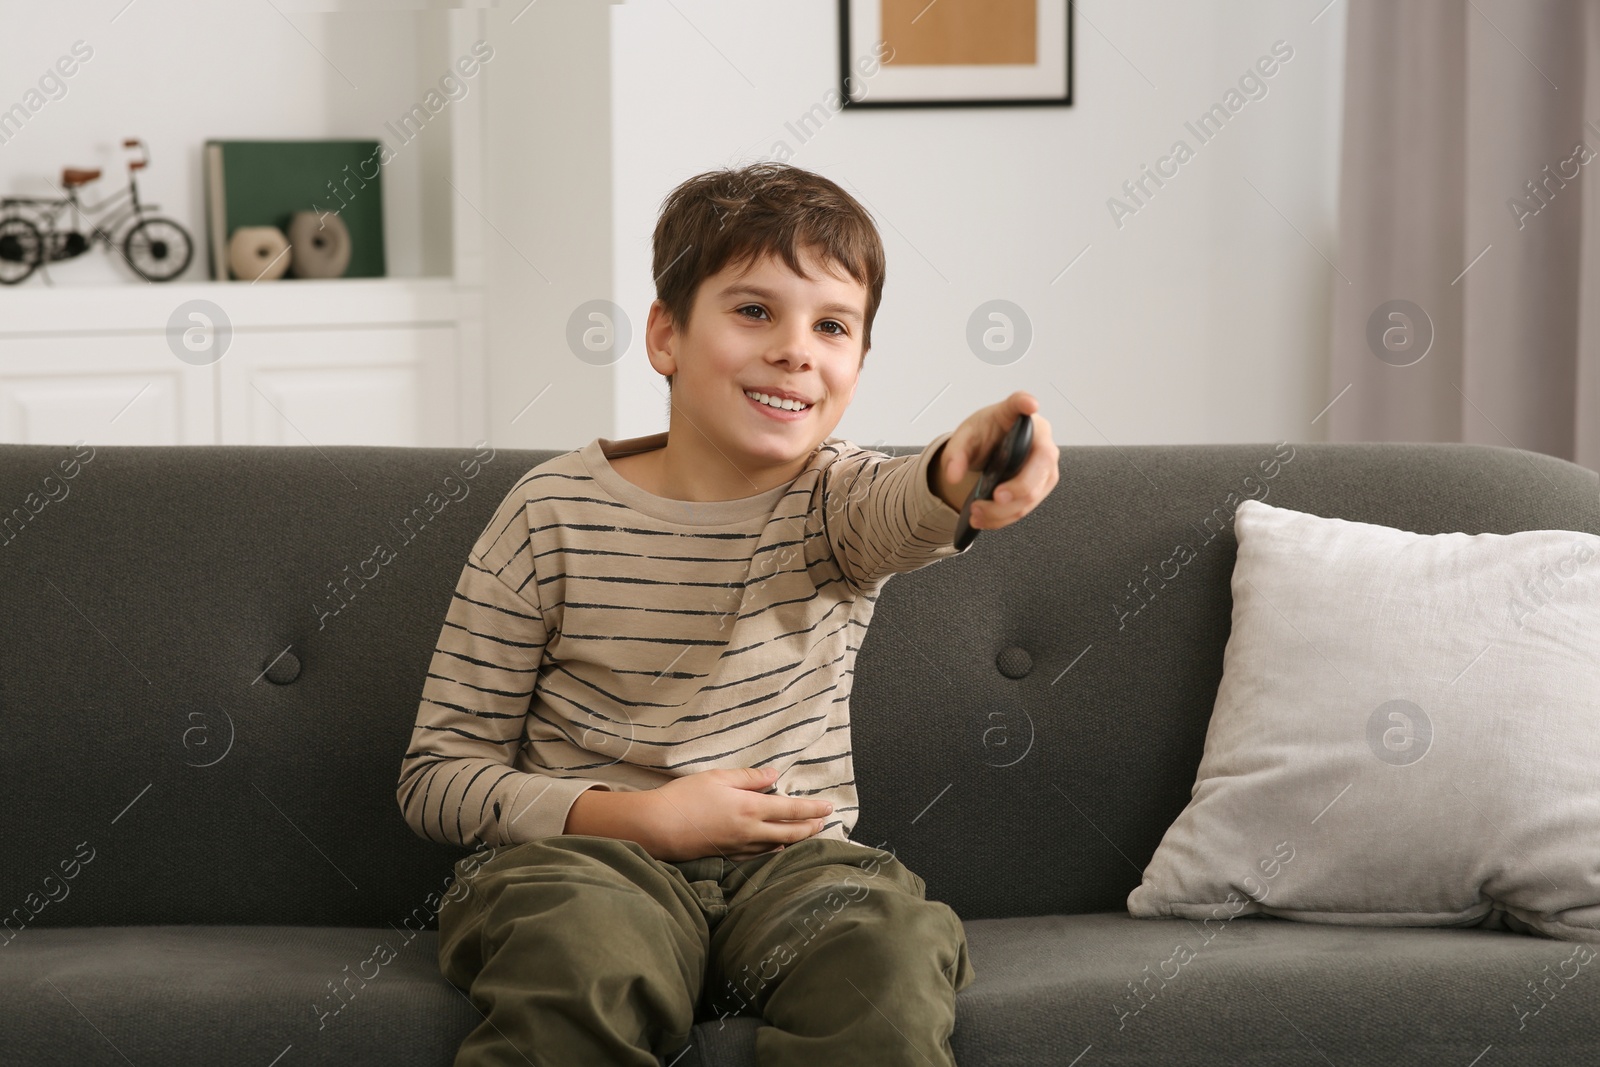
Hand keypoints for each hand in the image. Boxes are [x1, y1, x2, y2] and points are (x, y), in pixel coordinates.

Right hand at [643, 766, 832, 861]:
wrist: (658, 827)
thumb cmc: (685, 797)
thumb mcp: (718, 778)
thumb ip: (749, 777)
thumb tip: (774, 775)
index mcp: (750, 808)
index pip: (791, 809)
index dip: (813, 809)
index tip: (829, 808)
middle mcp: (750, 831)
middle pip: (790, 832)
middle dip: (810, 827)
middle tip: (824, 823)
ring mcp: (739, 847)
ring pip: (776, 845)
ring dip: (795, 839)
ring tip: (807, 833)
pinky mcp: (727, 856)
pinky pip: (758, 855)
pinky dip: (773, 850)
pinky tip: (777, 848)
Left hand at [936, 390, 1059, 529]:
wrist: (989, 451)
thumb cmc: (983, 436)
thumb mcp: (963, 439)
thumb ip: (954, 454)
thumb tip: (953, 475)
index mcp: (1017, 416)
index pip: (1022, 404)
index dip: (1026, 403)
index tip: (1029, 404)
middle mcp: (1040, 438)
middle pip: (1042, 462)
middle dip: (1020, 486)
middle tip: (996, 497)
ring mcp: (1045, 465)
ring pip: (1034, 492)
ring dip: (1004, 509)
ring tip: (976, 514)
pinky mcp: (1040, 487)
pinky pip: (1025, 506)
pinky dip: (1003, 517)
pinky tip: (983, 519)